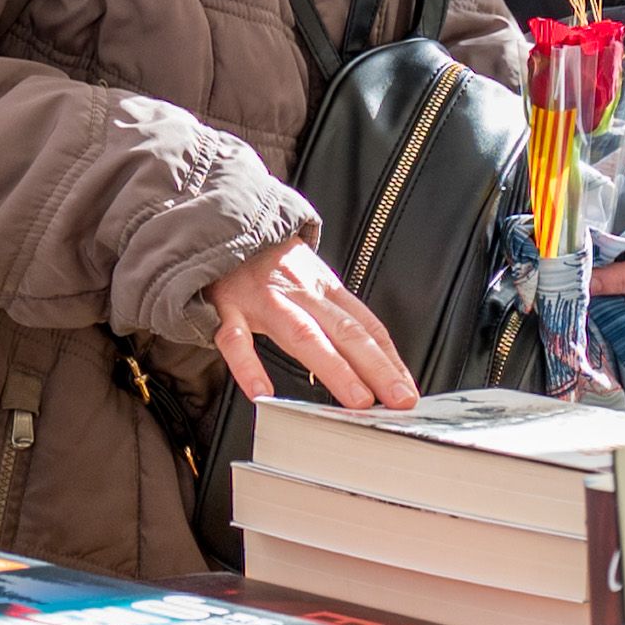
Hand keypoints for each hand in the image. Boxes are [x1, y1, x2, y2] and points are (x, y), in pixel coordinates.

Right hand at [207, 238, 416, 408]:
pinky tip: (262, 393)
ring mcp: (264, 297)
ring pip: (304, 334)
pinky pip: (236, 339)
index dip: (390, 359)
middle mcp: (300, 289)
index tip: (407, 391)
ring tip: (357, 401)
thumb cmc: (263, 261)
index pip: (366, 324)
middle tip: (399, 399)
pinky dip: (248, 366)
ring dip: (335, 368)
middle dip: (377, 367)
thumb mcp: (305, 278)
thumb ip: (328, 316)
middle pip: (346, 330)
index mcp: (323, 286)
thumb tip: (360, 363)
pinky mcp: (226, 305)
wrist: (216, 223)